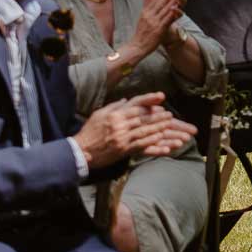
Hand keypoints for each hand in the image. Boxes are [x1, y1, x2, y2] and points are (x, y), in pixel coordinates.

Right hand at [73, 92, 196, 168]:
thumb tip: (126, 99)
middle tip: (170, 115)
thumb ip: (114, 106)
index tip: (161, 99)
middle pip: (143, 118)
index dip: (150, 103)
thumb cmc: (89, 132)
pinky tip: (160, 137)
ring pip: (144, 131)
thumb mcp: (99, 114)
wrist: (80, 152)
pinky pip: (141, 144)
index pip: (136, 106)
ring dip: (158, 127)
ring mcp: (122, 138)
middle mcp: (119, 125)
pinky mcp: (123, 149)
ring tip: (169, 124)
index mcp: (114, 115)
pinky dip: (152, 140)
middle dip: (158, 116)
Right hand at [130, 0, 184, 56]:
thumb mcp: (143, 16)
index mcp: (146, 11)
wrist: (136, 47)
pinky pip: (166, 20)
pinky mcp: (158, 30)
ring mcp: (154, 22)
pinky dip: (172, 13)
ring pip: (165, 8)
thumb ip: (147, 5)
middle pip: (161, 1)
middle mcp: (149, 15)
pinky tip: (177, 8)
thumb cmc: (141, 32)